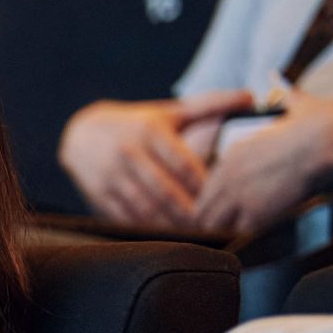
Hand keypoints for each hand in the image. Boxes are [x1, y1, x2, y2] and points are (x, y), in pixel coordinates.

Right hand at [57, 92, 250, 227]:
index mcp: (150, 131)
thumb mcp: (170, 112)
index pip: (184, 164)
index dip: (203, 186)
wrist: (81, 133)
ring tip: (192, 236)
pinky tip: (163, 235)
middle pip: (164, 190)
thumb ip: (210, 106)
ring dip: (169, 224)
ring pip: (144, 207)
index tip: (222, 200)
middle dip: (189, 212)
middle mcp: (128, 152)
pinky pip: (124, 215)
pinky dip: (145, 228)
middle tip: (212, 226)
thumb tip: (250, 96)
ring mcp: (110, 174)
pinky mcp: (98, 192)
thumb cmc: (137, 124)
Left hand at [192, 91, 332, 234]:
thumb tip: (286, 86)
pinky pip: (239, 233)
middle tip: (219, 230)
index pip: (203, 188)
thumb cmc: (318, 123)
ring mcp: (239, 194)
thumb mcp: (290, 107)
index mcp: (232, 154)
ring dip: (222, 231)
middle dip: (209, 222)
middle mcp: (227, 175)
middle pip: (201, 210)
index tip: (220, 210)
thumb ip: (283, 100)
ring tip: (231, 236)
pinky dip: (243, 238)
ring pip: (213, 224)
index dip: (210, 202)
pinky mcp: (256, 211)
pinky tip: (252, 237)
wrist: (328, 139)